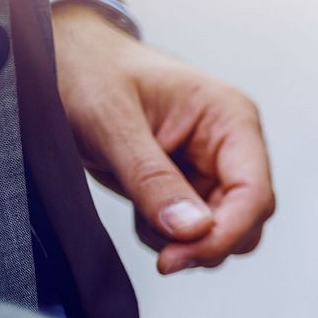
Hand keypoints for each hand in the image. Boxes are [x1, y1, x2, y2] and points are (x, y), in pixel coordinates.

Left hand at [53, 5, 275, 274]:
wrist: (64, 62)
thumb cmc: (90, 70)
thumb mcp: (112, 122)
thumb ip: (152, 178)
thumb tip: (191, 230)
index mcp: (229, 119)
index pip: (253, 192)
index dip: (225, 232)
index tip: (181, 255)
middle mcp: (231, 146)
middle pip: (248, 219)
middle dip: (206, 243)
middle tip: (163, 253)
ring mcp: (213, 169)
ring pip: (224, 232)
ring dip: (186, 243)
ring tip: (144, 217)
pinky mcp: (191, 187)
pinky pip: (195, 231)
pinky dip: (169, 237)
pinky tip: (142, 212)